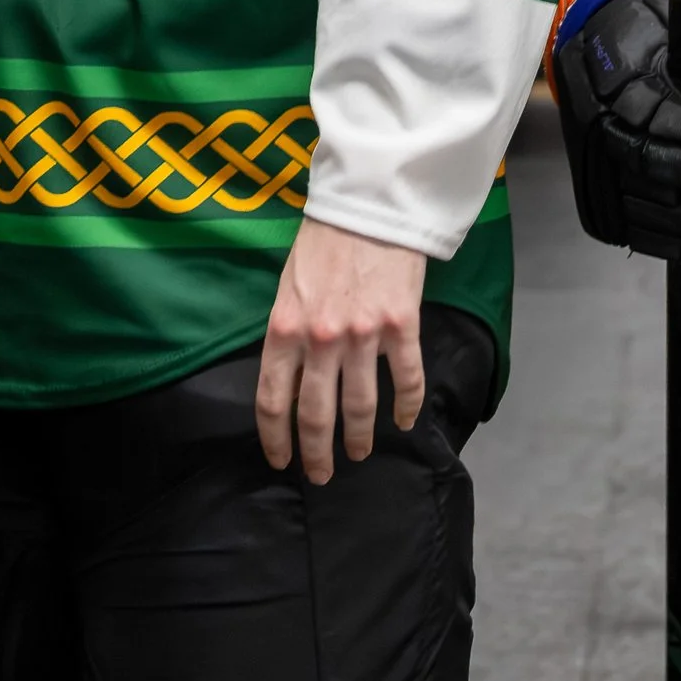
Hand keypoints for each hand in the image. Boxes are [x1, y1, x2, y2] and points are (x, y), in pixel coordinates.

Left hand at [257, 217, 427, 483]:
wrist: (369, 205)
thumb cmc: (324, 243)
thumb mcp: (287, 288)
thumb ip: (287, 334)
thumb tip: (291, 377)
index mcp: (284, 329)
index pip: (273, 400)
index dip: (276, 438)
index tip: (282, 460)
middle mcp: (320, 339)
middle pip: (316, 414)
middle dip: (317, 453)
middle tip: (321, 475)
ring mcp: (363, 335)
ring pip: (360, 406)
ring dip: (358, 438)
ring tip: (359, 454)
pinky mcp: (402, 326)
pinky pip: (406, 379)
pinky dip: (407, 407)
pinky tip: (405, 423)